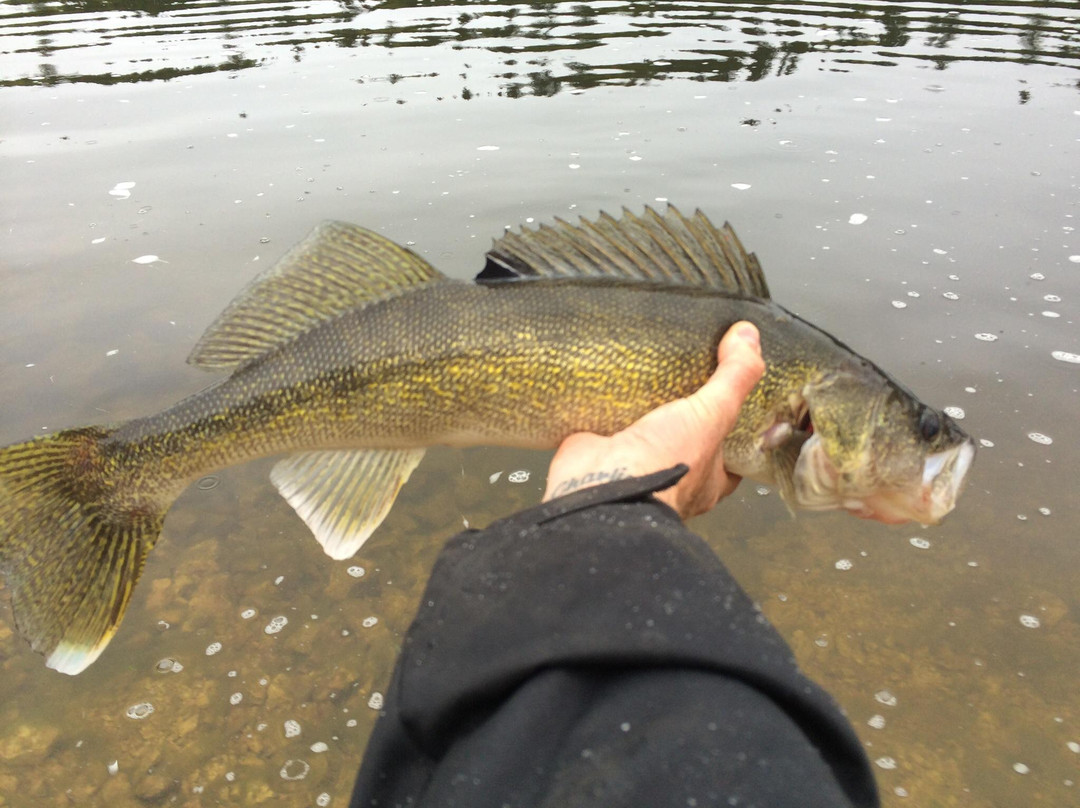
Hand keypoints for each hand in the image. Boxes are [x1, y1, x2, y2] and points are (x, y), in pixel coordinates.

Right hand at [543, 322, 764, 518]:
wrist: (601, 483)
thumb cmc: (665, 467)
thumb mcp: (712, 416)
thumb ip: (733, 379)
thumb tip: (749, 338)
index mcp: (706, 480)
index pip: (732, 457)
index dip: (736, 431)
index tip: (737, 402)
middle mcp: (672, 475)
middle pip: (687, 439)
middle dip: (686, 414)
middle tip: (689, 378)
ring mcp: (635, 464)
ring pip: (646, 431)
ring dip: (646, 407)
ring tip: (651, 371)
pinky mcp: (602, 449)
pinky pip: (607, 422)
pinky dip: (608, 404)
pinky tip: (612, 377)